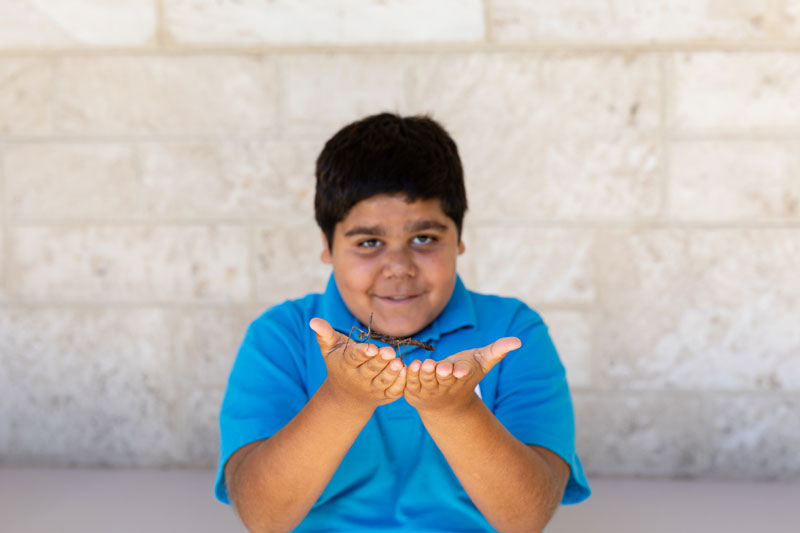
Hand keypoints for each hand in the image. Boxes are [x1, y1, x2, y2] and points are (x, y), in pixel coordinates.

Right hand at [309, 318, 405, 411]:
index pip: (354, 358)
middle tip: (389, 352)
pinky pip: (393, 392)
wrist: (345, 396)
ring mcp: (372, 388)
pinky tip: (405, 372)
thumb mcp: (329, 349)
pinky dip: (400, 384)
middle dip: (380, 361)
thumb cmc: (339, 364)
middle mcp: (359, 378)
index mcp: (346, 364)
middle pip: (371, 369)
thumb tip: (314, 321)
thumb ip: (324, 334)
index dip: (363, 353)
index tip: (371, 347)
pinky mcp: (384, 396)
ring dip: (391, 373)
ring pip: (383, 381)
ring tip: (398, 363)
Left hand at [404, 337, 520, 414]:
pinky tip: (405, 366)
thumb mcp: (481, 362)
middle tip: (435, 365)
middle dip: (438, 372)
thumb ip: (497, 350)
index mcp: (461, 377)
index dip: (459, 371)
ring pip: (424, 382)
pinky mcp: (413, 391)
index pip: (461, 374)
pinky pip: (409, 384)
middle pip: (441, 378)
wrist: (447, 403)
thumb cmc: (465, 374)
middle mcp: (445, 386)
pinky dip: (407, 376)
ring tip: (419, 365)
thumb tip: (518, 341)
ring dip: (420, 374)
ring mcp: (428, 390)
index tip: (458, 370)